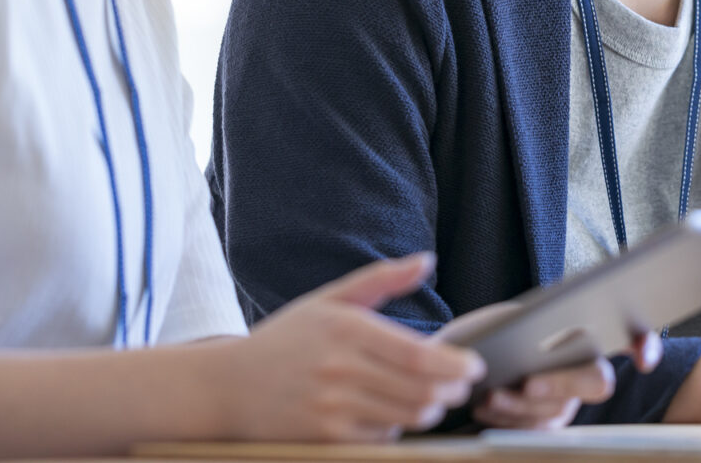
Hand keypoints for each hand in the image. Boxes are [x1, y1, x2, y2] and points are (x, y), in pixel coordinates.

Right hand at [218, 253, 484, 441]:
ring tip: (431, 402)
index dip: (454, 365)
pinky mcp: (323, 439)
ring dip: (425, 412)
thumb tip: (426, 260)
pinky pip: (377, 440)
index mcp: (346, 328)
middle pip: (418, 390)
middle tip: (460, 388)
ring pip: (403, 418)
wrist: (226, 388)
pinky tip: (390, 417)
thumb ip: (381, 279)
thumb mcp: (329, 299)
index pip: (416, 354)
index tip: (474, 367)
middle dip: (448, 392)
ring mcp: (330, 407)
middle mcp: (339, 368)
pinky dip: (392, 430)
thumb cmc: (286, 340)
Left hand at [440, 305, 661, 429]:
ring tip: (492, 394)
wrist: (462, 357)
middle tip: (530, 382)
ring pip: (559, 409)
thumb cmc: (494, 332)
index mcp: (584, 335)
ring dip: (522, 403)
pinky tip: (485, 405)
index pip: (632, 336)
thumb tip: (545, 329)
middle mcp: (585, 370)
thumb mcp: (509, 317)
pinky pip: (535, 429)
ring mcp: (567, 400)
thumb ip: (534, 322)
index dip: (644, 345)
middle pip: (597, 381)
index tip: (642, 359)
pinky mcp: (545, 425)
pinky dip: (507, 416)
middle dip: (564, 383)